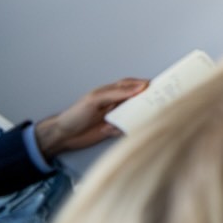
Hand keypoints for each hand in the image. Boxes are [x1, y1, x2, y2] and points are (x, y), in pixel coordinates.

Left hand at [33, 78, 147, 156]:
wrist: (62, 137)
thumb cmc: (75, 114)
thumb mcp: (95, 100)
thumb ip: (117, 92)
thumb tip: (140, 87)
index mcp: (114, 91)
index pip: (136, 85)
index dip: (148, 85)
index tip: (160, 88)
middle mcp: (118, 102)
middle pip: (139, 101)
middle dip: (144, 105)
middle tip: (150, 109)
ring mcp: (117, 116)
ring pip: (134, 116)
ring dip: (129, 121)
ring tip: (117, 123)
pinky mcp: (115, 129)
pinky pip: (126, 129)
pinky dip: (120, 131)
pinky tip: (108, 131)